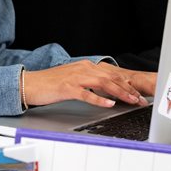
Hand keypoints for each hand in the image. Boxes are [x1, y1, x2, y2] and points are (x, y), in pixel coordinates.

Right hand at [23, 61, 153, 107]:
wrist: (30, 84)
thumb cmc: (50, 84)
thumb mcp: (73, 79)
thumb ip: (89, 82)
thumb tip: (105, 91)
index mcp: (85, 66)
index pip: (111, 74)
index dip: (127, 84)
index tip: (138, 94)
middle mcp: (82, 69)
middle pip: (111, 78)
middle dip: (128, 89)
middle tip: (140, 100)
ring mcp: (75, 77)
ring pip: (103, 83)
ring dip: (119, 93)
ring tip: (130, 101)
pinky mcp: (67, 87)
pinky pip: (86, 93)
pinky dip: (99, 99)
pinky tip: (108, 104)